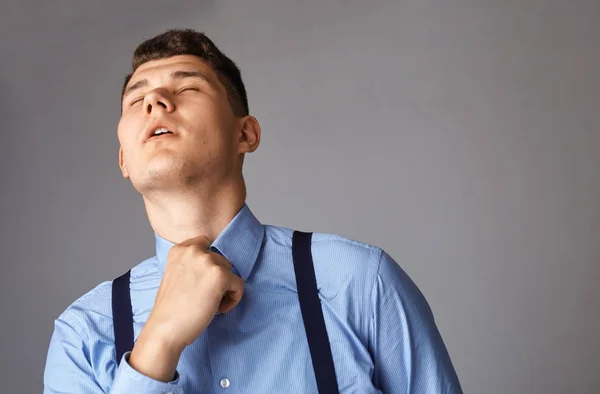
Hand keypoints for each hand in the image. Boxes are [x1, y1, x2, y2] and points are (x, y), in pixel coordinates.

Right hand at [129, 235, 243, 380]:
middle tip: (206, 298)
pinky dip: (234, 298)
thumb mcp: (175, 276)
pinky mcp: (220, 276)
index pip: (206, 244)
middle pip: (221, 261)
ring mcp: (207, 261)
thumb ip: (191, 266)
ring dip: (226, 289)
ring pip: (231, 272)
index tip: (204, 282)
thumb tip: (213, 269)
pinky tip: (219, 309)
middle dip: (218, 279)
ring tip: (212, 304)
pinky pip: (239, 285)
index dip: (210, 264)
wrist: (165, 329)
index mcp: (180, 249)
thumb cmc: (170, 309)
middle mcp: (194, 251)